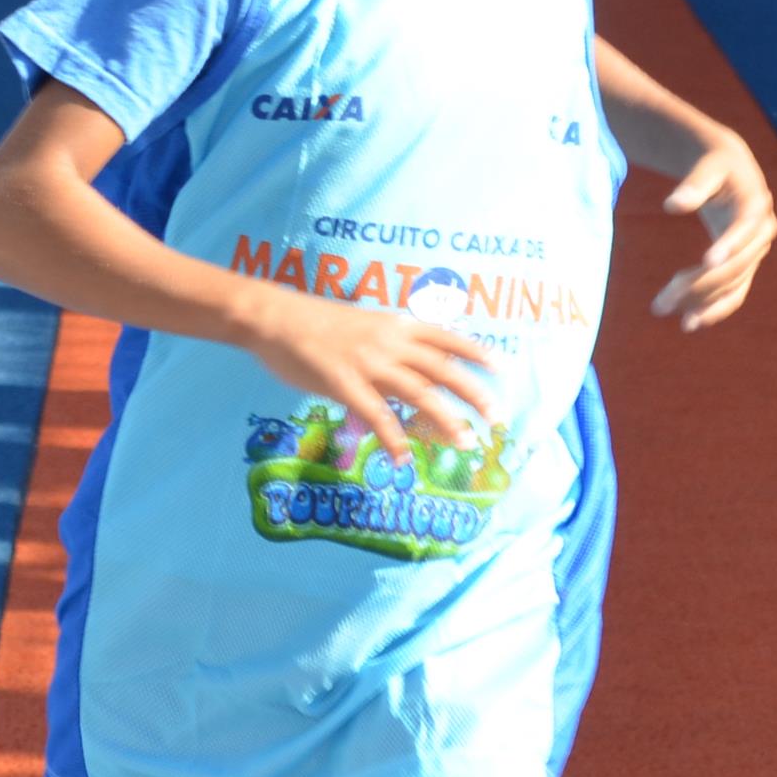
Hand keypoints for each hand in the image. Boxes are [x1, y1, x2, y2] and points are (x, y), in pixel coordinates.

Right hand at [238, 287, 498, 451]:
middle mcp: (390, 343)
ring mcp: (369, 364)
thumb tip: (412, 363)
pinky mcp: (344, 384)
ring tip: (465, 442)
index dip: (476, 353)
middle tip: (497, 417)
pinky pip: (376, 415)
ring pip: (420, 394)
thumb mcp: (363, 322)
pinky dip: (393, 439)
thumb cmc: (315, 321)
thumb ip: (389, 342)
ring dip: (446, 420)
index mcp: (395, 324)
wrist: (275, 317)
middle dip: (474, 394)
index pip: (446, 338)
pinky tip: (404, 459)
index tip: (501, 370)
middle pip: (443, 370)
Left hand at [650, 132, 776, 330]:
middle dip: (699, 284)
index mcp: (756, 205)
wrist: (731, 170)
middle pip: (734, 265)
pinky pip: (734, 293)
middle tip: (661, 300)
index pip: (744, 229)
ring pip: (731, 284)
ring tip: (663, 309)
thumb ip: (693, 185)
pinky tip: (689, 323)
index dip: (728, 245)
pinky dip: (714, 309)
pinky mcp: (746, 266)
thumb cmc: (715, 165)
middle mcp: (762, 232)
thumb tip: (671, 205)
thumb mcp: (706, 166)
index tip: (705, 263)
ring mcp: (756, 253)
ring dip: (700, 301)